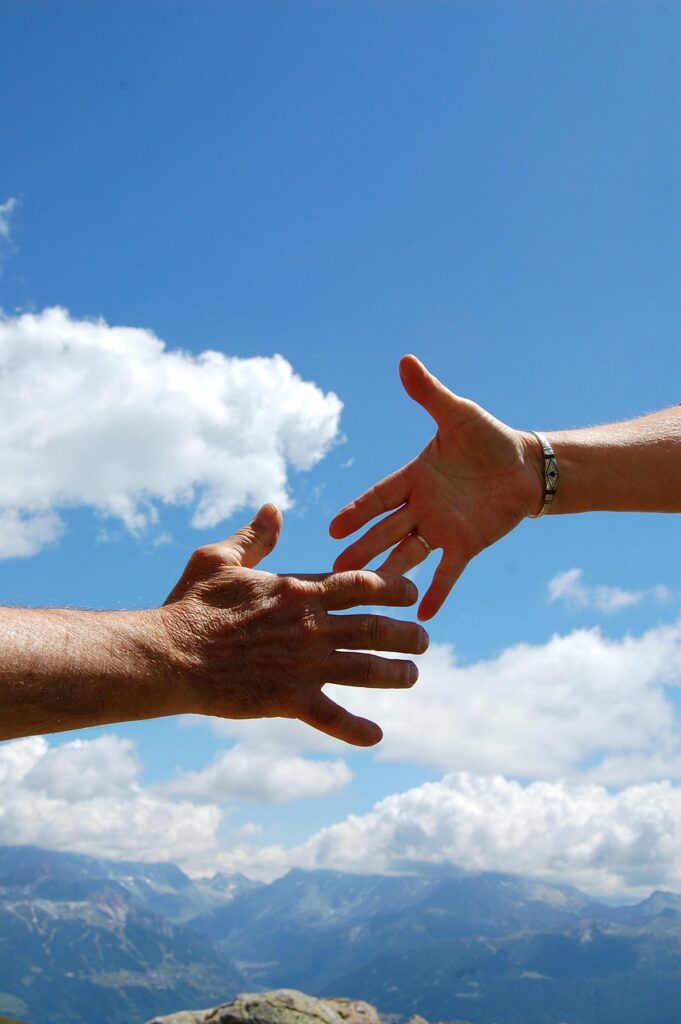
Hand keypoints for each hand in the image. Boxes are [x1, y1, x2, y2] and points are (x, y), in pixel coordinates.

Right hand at [156, 503, 427, 745]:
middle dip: (406, 633)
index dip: (393, 588)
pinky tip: (377, 736)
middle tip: (423, 639)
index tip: (411, 592)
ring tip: (414, 675)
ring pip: (366, 669)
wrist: (170, 655)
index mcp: (297, 591)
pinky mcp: (289, 700)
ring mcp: (304, 665)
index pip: (360, 585)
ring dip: (396, 673)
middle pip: (374, 628)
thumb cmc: (190, 605)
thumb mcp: (219, 559)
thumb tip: (274, 508)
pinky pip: (332, 717)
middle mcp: (310, 627)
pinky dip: (356, 729)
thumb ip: (254, 537)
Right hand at [330, 355, 543, 619]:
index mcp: (414, 477)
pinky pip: (448, 571)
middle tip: (335, 570)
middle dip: (361, 550)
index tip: (333, 527)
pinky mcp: (466, 544)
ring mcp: (441, 528)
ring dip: (388, 574)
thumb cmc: (489, 438)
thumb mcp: (459, 414)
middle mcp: (421, 507)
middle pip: (385, 531)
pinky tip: (424, 614)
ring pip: (407, 554)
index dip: (358, 511)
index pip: (379, 496)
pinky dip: (438, 590)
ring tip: (367, 596)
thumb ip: (430, 395)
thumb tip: (405, 360)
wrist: (526, 466)